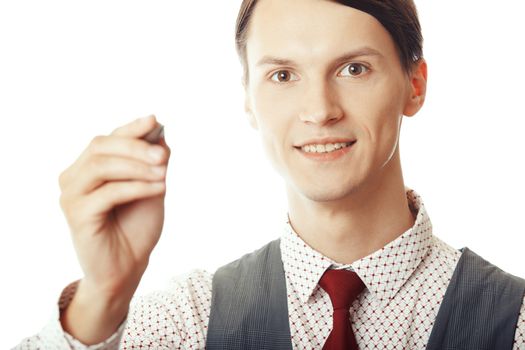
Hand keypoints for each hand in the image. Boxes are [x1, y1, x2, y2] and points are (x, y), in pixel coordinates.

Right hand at [58, 115, 169, 342]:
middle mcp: (74, 178)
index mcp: (88, 168)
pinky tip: (161, 188)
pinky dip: (137, 187)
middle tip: (163, 155)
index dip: (131, 128)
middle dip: (135, 147)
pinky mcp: (77, 215)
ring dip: (137, 167)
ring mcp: (71, 196)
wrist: (128, 267)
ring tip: (164, 174)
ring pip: (101, 166)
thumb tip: (159, 132)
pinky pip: (109, 193)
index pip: (107, 139)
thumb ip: (152, 162)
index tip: (154, 120)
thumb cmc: (137, 227)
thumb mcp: (151, 187)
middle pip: (100, 147)